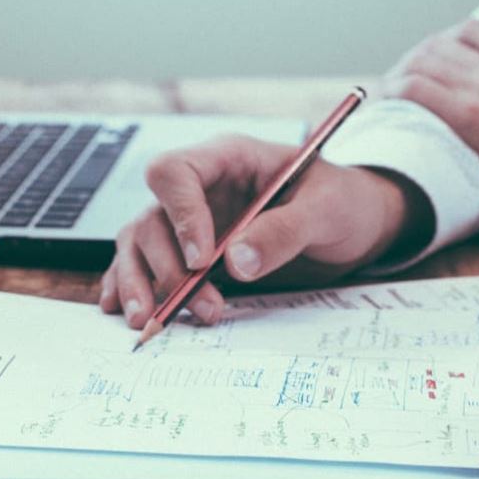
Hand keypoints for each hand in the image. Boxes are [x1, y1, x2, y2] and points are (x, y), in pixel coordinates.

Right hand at [99, 134, 424, 327]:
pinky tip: (122, 310)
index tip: (201, 259)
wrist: (356, 224)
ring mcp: (188, 221)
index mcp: (227, 159)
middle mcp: (199, 188)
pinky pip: (144, 264)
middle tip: (201, 305)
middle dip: (167, 267)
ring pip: (139, 244)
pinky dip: (129, 287)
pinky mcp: (187, 252)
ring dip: (141, 283)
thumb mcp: (327, 210)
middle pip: (151, 218)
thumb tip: (236, 263)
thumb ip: (283, 231)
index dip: (180, 215)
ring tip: (152, 320)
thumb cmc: (343, 203)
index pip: (175, 173)